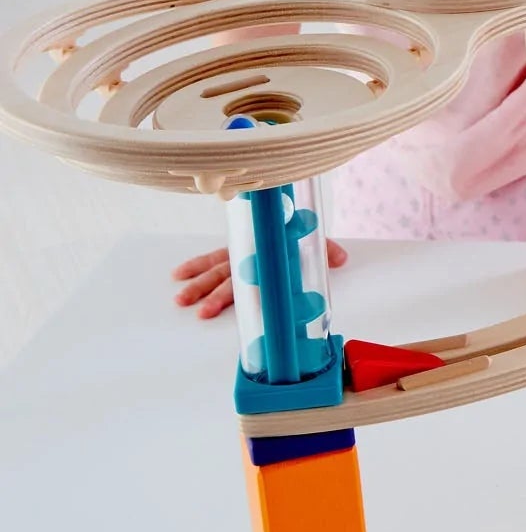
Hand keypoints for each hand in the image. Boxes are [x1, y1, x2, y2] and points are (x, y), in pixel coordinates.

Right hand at [172, 239, 348, 318]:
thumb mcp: (318, 243)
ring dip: (199, 284)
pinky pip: (212, 259)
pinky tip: (178, 274)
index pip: (253, 271)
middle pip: (230, 275)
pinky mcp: (233, 252)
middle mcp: (250, 254)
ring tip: (181, 301)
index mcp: (269, 252)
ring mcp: (239, 253)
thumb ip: (327, 250)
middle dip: (213, 293)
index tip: (228, 300)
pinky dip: (195, 265)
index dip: (242, 287)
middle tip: (201, 311)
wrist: (298, 219)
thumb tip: (341, 259)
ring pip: (216, 270)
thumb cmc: (304, 236)